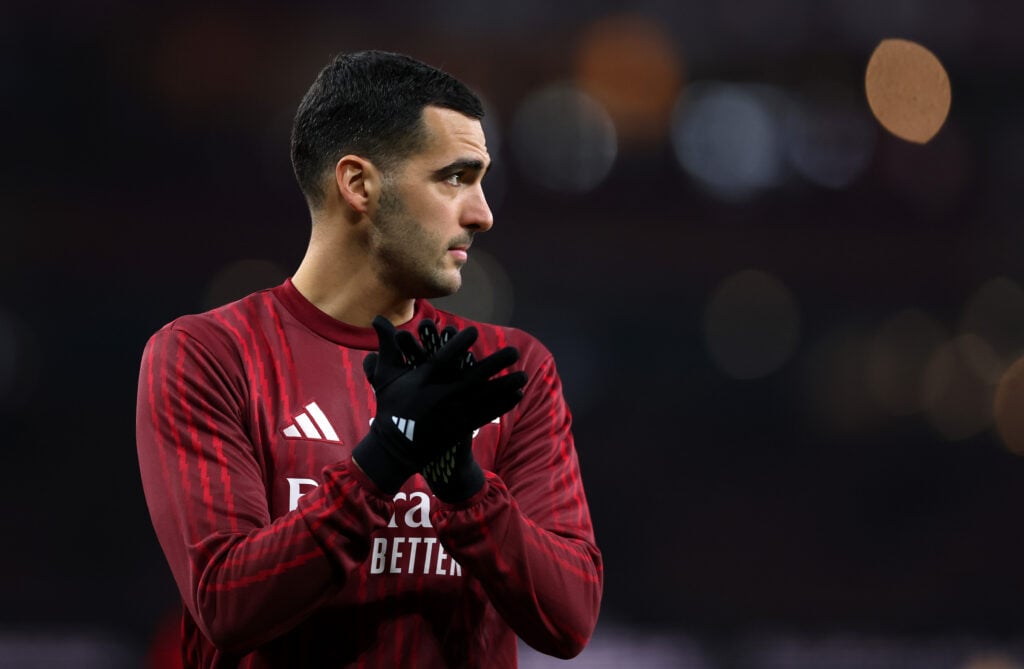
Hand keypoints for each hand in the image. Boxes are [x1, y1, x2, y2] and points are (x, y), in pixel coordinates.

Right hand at [351, 316, 525, 494]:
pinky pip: (486, 415)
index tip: (474, 332)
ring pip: (485, 397)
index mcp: (422, 382)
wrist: (395, 449)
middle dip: (495, 364)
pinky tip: (516, 396)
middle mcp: (440, 396)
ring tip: (524, 376)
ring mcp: (452, 414)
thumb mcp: (386, 377)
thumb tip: (377, 318)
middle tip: (514, 351)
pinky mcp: (460, 429)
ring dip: (506, 385)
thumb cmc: (390, 408)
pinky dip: (501, 405)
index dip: (458, 345)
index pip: (443, 359)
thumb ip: (387, 346)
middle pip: (474, 377)